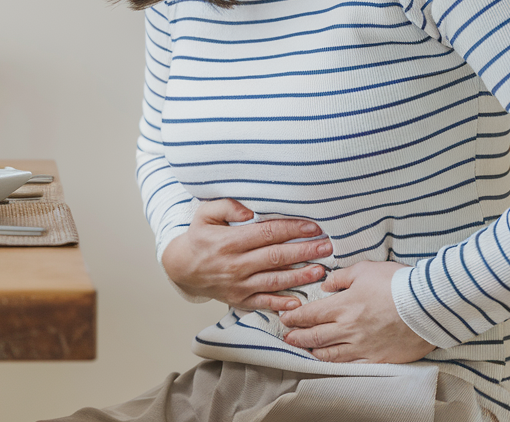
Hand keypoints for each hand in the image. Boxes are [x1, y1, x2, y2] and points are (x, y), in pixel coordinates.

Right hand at [161, 199, 329, 311]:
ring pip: (274, 281)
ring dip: (299, 276)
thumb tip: (250, 209)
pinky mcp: (240, 300)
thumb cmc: (199, 238)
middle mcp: (236, 264)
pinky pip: (263, 303)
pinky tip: (298, 301)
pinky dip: (281, 304)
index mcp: (229, 241)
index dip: (291, 229)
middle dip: (304, 251)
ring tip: (321, 271)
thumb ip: (226, 206)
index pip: (266, 233)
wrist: (182, 268)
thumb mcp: (204, 214)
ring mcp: (239, 285)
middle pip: (276, 257)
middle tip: (327, 247)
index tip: (312, 226)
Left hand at [279, 261, 434, 362]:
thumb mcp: (364, 270)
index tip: (285, 318)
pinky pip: (351, 363)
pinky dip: (336, 362)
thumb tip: (326, 283)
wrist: (427, 306)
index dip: (295, 317)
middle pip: (315, 336)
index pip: (310, 314)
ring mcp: (363, 345)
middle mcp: (349, 328)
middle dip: (297, 337)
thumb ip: (341, 277)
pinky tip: (331, 360)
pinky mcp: (378, 357)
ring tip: (305, 349)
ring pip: (330, 353)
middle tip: (287, 337)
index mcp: (343, 305)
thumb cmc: (396, 283)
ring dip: (313, 351)